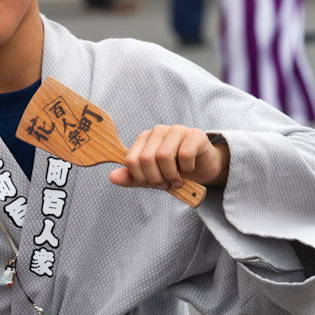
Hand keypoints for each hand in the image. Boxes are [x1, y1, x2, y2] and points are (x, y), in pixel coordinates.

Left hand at [110, 126, 229, 190]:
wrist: (203, 168)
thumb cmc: (174, 171)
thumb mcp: (150, 177)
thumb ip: (131, 177)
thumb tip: (112, 177)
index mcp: (144, 139)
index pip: (131, 160)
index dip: (140, 177)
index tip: (152, 184)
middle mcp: (158, 131)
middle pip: (146, 158)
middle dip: (156, 178)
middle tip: (167, 184)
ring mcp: (176, 130)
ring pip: (164, 156)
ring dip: (171, 175)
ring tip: (177, 180)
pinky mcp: (195, 134)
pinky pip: (185, 155)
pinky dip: (187, 168)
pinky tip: (190, 168)